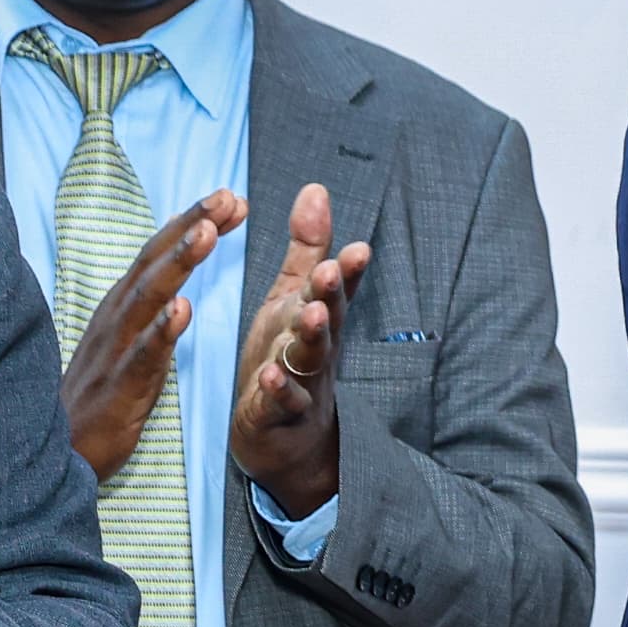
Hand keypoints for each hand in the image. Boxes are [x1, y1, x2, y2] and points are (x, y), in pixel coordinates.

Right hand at [60, 193, 240, 483]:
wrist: (60, 452)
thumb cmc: (100, 394)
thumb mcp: (130, 341)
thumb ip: (150, 305)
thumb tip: (174, 267)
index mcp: (122, 307)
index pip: (159, 255)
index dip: (192, 222)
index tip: (230, 196)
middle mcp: (116, 319)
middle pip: (155, 262)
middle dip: (190, 225)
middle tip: (226, 195)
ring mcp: (115, 350)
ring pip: (148, 298)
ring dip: (178, 263)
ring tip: (207, 231)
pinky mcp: (119, 386)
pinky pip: (142, 356)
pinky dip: (160, 331)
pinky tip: (181, 310)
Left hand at [230, 183, 368, 520]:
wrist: (284, 437)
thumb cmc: (286, 357)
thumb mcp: (293, 298)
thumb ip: (308, 248)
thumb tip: (316, 189)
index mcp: (315, 316)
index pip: (336, 289)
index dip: (346, 271)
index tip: (358, 248)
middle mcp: (315, 347)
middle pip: (329, 318)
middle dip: (332, 295)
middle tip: (331, 270)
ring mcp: (301, 382)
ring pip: (310, 357)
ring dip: (312, 336)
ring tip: (310, 315)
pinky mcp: (277, 415)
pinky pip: (280, 402)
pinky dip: (277, 390)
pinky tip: (269, 375)